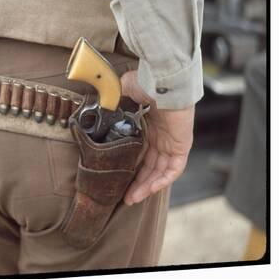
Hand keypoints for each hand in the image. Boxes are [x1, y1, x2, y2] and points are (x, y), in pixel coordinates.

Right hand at [120, 70, 194, 205]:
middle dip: (137, 182)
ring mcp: (172, 141)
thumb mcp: (122, 93)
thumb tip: (97, 107)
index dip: (131, 165)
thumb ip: (112, 101)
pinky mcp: (181, 145)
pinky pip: (173, 170)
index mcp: (149, 124)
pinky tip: (148, 190)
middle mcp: (161, 136)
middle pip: (150, 166)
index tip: (118, 175)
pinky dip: (161, 181)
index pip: (141, 151)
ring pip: (160, 171)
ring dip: (147, 186)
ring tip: (131, 198)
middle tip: (124, 196)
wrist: (161, 80)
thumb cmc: (145, 82)